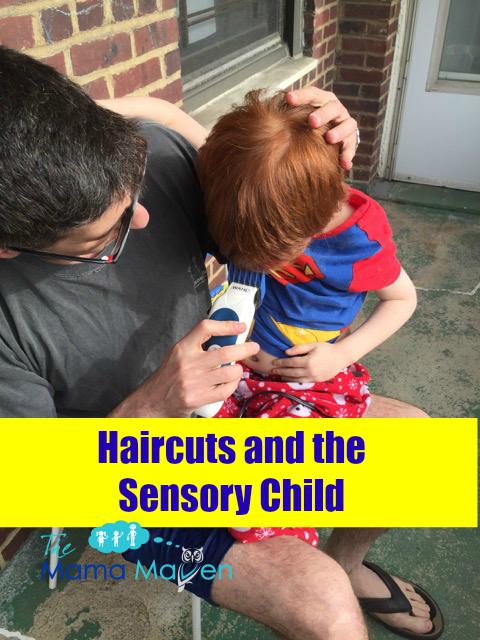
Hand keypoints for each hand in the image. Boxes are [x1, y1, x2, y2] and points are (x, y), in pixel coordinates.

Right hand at [113, 320, 258, 416]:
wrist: (154, 400)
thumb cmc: (169, 375)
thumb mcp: (178, 353)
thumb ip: (197, 344)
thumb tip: (226, 336)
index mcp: (182, 348)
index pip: (205, 328)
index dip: (226, 325)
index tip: (241, 326)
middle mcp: (188, 364)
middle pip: (225, 352)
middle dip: (245, 348)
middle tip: (253, 347)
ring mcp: (194, 382)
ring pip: (230, 373)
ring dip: (238, 369)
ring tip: (237, 368)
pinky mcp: (199, 398)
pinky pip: (226, 390)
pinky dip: (233, 384)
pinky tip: (232, 381)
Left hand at [272, 342, 348, 382]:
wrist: (341, 357)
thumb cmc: (326, 348)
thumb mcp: (313, 345)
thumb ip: (299, 348)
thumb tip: (286, 352)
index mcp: (308, 361)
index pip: (290, 363)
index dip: (281, 363)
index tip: (273, 362)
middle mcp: (310, 371)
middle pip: (291, 372)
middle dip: (281, 371)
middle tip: (272, 371)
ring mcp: (313, 377)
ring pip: (296, 379)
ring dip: (286, 378)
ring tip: (278, 376)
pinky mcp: (317, 381)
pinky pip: (303, 382)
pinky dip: (295, 381)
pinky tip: (290, 379)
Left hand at [286, 88, 357, 169]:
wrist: (333, 134)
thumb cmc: (311, 124)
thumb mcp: (301, 116)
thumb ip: (289, 115)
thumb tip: (265, 118)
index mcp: (322, 100)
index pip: (312, 94)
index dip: (301, 95)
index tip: (288, 98)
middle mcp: (336, 109)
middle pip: (332, 107)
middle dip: (322, 114)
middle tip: (311, 121)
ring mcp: (345, 123)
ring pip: (347, 124)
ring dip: (338, 131)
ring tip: (329, 139)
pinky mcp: (351, 140)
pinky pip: (352, 147)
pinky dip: (348, 155)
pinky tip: (344, 164)